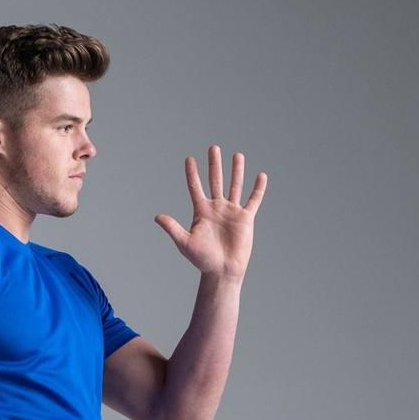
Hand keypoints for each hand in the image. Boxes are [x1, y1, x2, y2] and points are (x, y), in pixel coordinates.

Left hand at [155, 145, 266, 279]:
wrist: (222, 271)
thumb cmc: (202, 259)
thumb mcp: (185, 243)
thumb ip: (173, 228)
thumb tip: (157, 217)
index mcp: (201, 211)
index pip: (195, 187)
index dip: (192, 173)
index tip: (189, 159)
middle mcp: (216, 208)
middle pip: (215, 181)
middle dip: (214, 165)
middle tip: (213, 148)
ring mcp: (231, 212)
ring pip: (234, 186)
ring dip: (236, 171)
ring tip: (237, 155)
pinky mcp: (245, 218)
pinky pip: (253, 200)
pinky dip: (257, 189)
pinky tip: (261, 176)